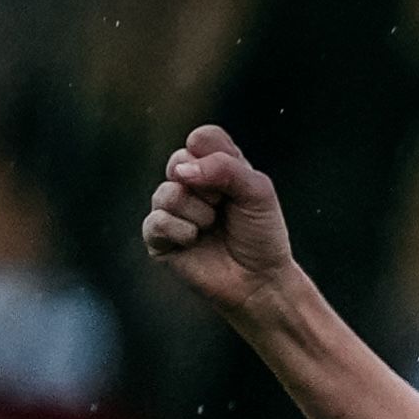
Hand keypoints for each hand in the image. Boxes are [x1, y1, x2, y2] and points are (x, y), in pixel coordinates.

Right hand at [139, 127, 299, 317]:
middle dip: (210, 188)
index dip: (217, 158)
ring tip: (212, 227)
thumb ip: (226, 168)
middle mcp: (189, 183)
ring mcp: (170, 208)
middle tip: (225, 208)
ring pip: (168, 193)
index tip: (236, 184)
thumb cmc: (261, 235)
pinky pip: (157, 221)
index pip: (202, 138)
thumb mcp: (258, 192)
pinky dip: (183, 232)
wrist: (260, 280)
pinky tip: (195, 241)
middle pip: (179, 161)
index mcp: (214, 167)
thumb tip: (181, 171)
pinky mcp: (157, 236)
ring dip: (199, 214)